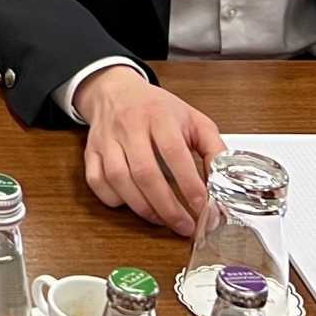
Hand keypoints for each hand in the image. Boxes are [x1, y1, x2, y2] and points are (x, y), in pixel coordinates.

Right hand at [73, 65, 224, 234]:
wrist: (115, 90)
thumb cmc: (157, 108)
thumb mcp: (193, 119)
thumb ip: (213, 148)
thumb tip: (224, 182)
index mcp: (159, 115)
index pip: (173, 152)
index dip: (188, 182)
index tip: (202, 205)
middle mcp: (129, 126)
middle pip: (145, 172)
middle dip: (167, 206)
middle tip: (184, 225)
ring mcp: (107, 139)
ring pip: (119, 180)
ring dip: (143, 207)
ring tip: (162, 219)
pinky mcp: (91, 151)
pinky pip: (96, 181)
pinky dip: (113, 199)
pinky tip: (132, 204)